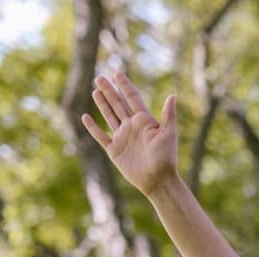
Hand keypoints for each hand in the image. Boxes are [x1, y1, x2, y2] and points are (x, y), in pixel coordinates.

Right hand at [81, 72, 178, 195]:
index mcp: (145, 121)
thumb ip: (169, 115)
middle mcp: (132, 127)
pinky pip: (100, 136)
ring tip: (95, 90)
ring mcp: (123, 137)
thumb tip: (173, 95)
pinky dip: (92, 127)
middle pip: (118, 104)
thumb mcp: (169, 134)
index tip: (117, 73)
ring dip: (102, 104)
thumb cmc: (166, 158)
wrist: (158, 180)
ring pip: (109, 116)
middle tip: (99, 77)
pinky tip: (85, 117)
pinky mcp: (114, 150)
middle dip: (109, 91)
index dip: (125, 86)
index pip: (133, 98)